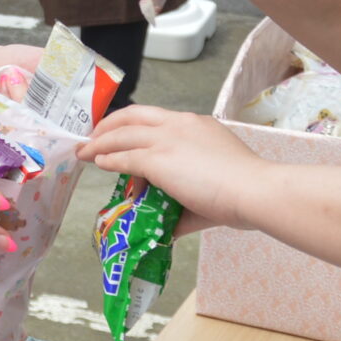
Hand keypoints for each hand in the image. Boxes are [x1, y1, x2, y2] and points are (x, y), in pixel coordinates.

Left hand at [77, 105, 265, 234]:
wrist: (254, 191)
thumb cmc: (245, 191)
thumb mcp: (215, 183)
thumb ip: (188, 199)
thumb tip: (170, 224)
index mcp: (195, 125)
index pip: (156, 117)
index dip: (133, 123)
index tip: (121, 131)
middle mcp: (178, 124)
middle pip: (132, 116)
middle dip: (109, 125)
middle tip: (95, 136)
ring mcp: (166, 140)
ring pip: (122, 134)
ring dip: (100, 142)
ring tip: (86, 150)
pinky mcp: (158, 159)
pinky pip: (123, 157)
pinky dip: (107, 158)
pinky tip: (98, 162)